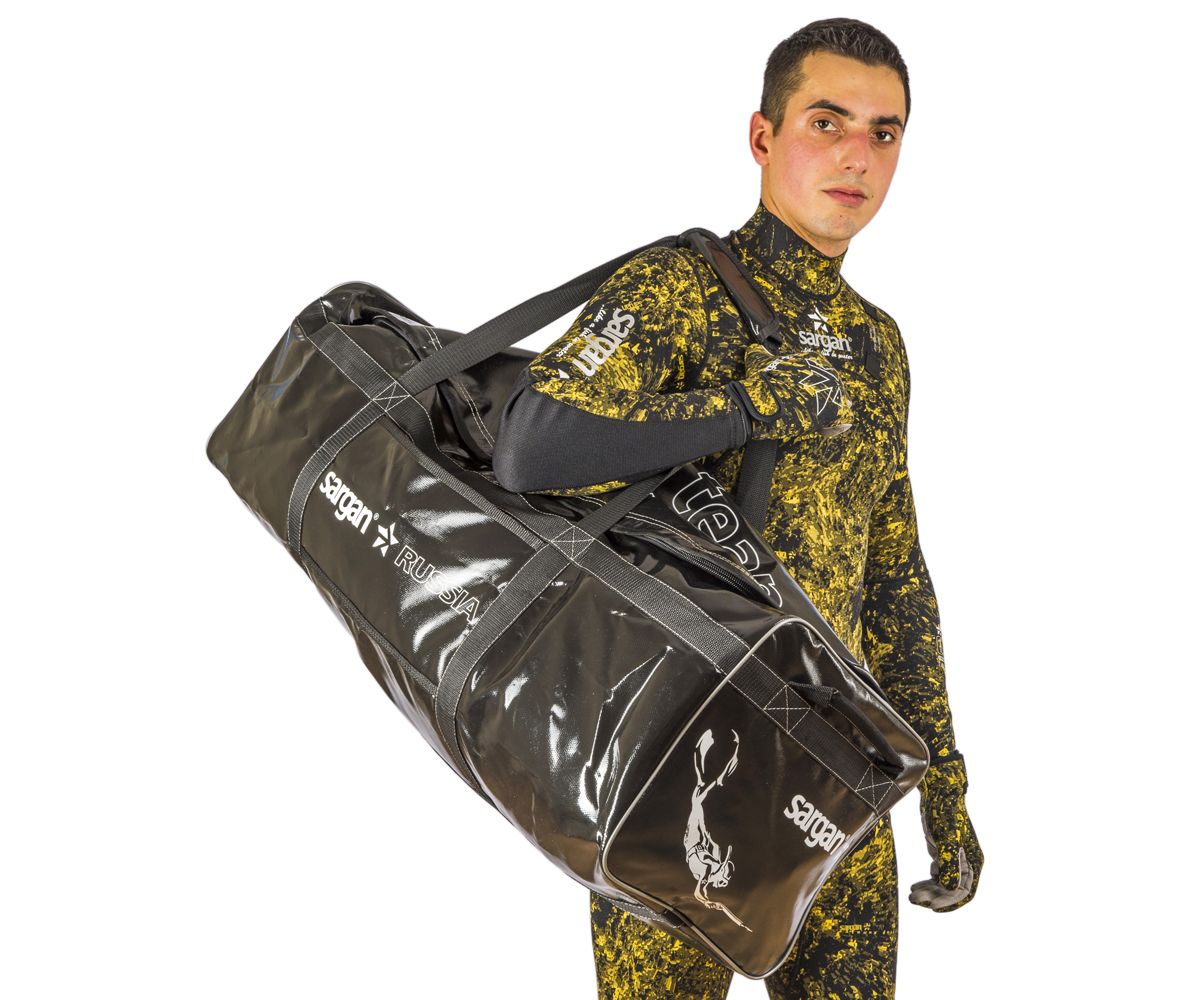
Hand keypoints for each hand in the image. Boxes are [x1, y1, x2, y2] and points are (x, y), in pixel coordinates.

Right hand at [727, 342, 852, 441]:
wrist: (764, 402)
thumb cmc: (762, 383)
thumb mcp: (758, 360)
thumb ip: (760, 352)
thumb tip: (754, 348)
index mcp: (813, 359)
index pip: (819, 372)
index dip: (809, 386)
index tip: (799, 393)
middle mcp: (827, 372)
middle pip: (831, 388)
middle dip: (820, 399)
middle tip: (805, 408)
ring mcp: (834, 391)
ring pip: (839, 403)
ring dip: (826, 411)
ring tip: (812, 419)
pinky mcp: (836, 410)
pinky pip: (844, 419)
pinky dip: (834, 426)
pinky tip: (820, 429)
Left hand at [909, 751, 983, 911]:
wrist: (939, 792)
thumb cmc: (945, 815)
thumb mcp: (947, 842)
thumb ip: (950, 868)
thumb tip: (951, 892)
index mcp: (973, 862)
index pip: (964, 892)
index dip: (950, 903)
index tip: (931, 908)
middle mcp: (967, 861)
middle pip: (952, 890)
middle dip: (934, 897)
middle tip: (913, 899)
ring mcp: (955, 856)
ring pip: (944, 883)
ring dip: (929, 891)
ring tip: (912, 894)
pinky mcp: (944, 850)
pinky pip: (938, 873)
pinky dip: (929, 881)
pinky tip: (917, 884)